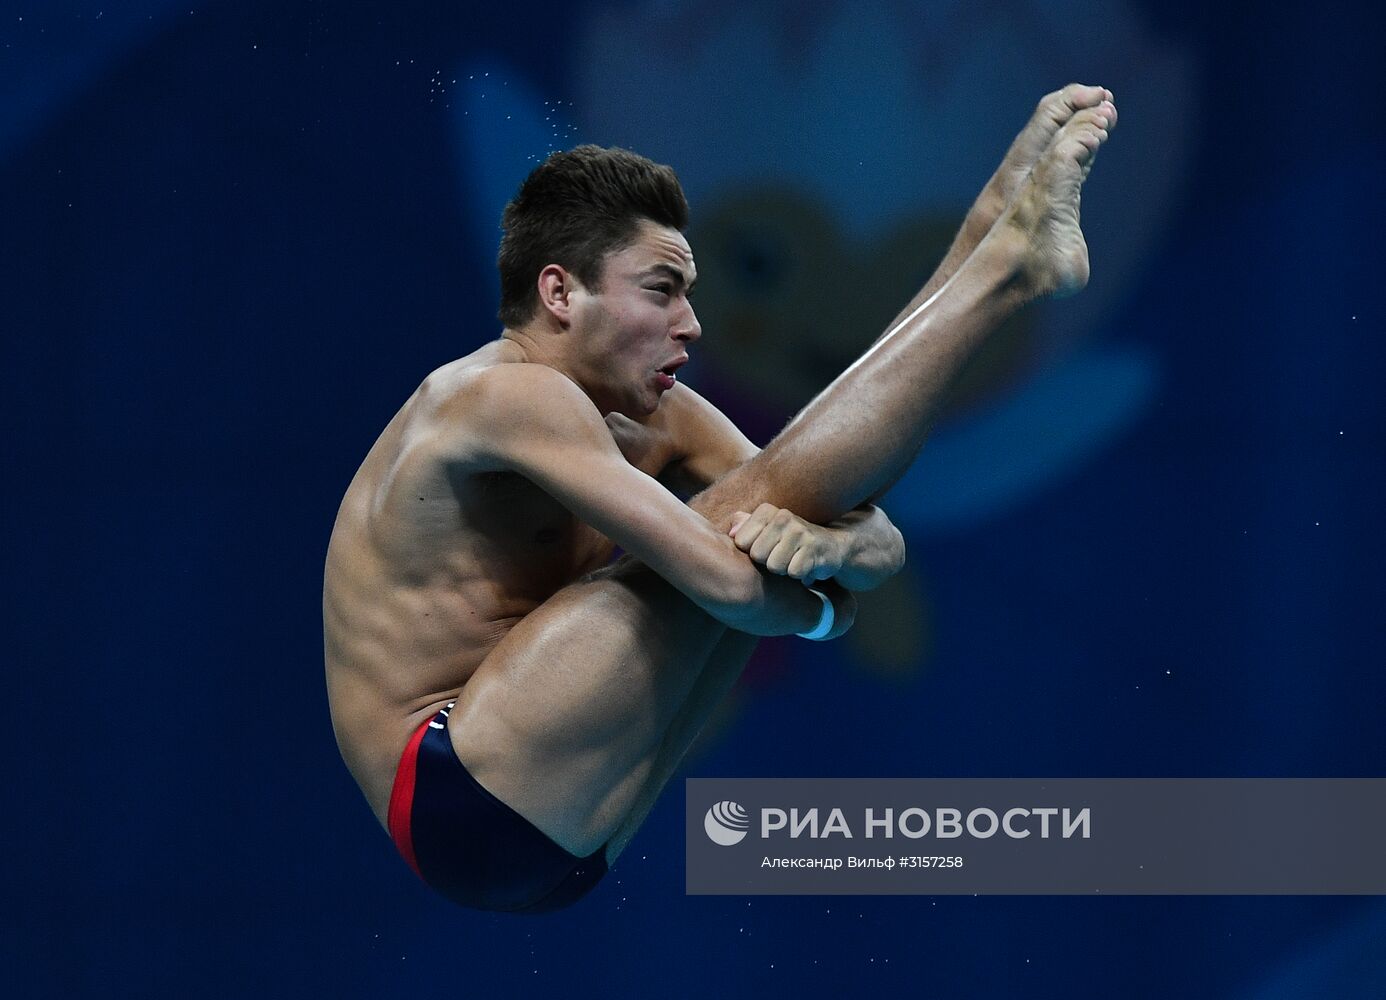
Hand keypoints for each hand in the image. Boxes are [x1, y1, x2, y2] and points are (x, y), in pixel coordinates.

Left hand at [728, 503, 845, 581]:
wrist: (827, 545)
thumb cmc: (786, 541)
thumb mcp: (763, 530)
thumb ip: (742, 527)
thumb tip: (731, 534)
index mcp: (766, 511)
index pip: (741, 542)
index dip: (751, 551)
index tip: (765, 547)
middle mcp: (783, 516)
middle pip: (757, 555)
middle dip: (767, 562)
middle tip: (780, 555)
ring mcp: (800, 531)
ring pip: (775, 566)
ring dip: (783, 570)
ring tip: (791, 560)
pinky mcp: (814, 548)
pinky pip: (793, 573)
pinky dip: (797, 575)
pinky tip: (804, 565)